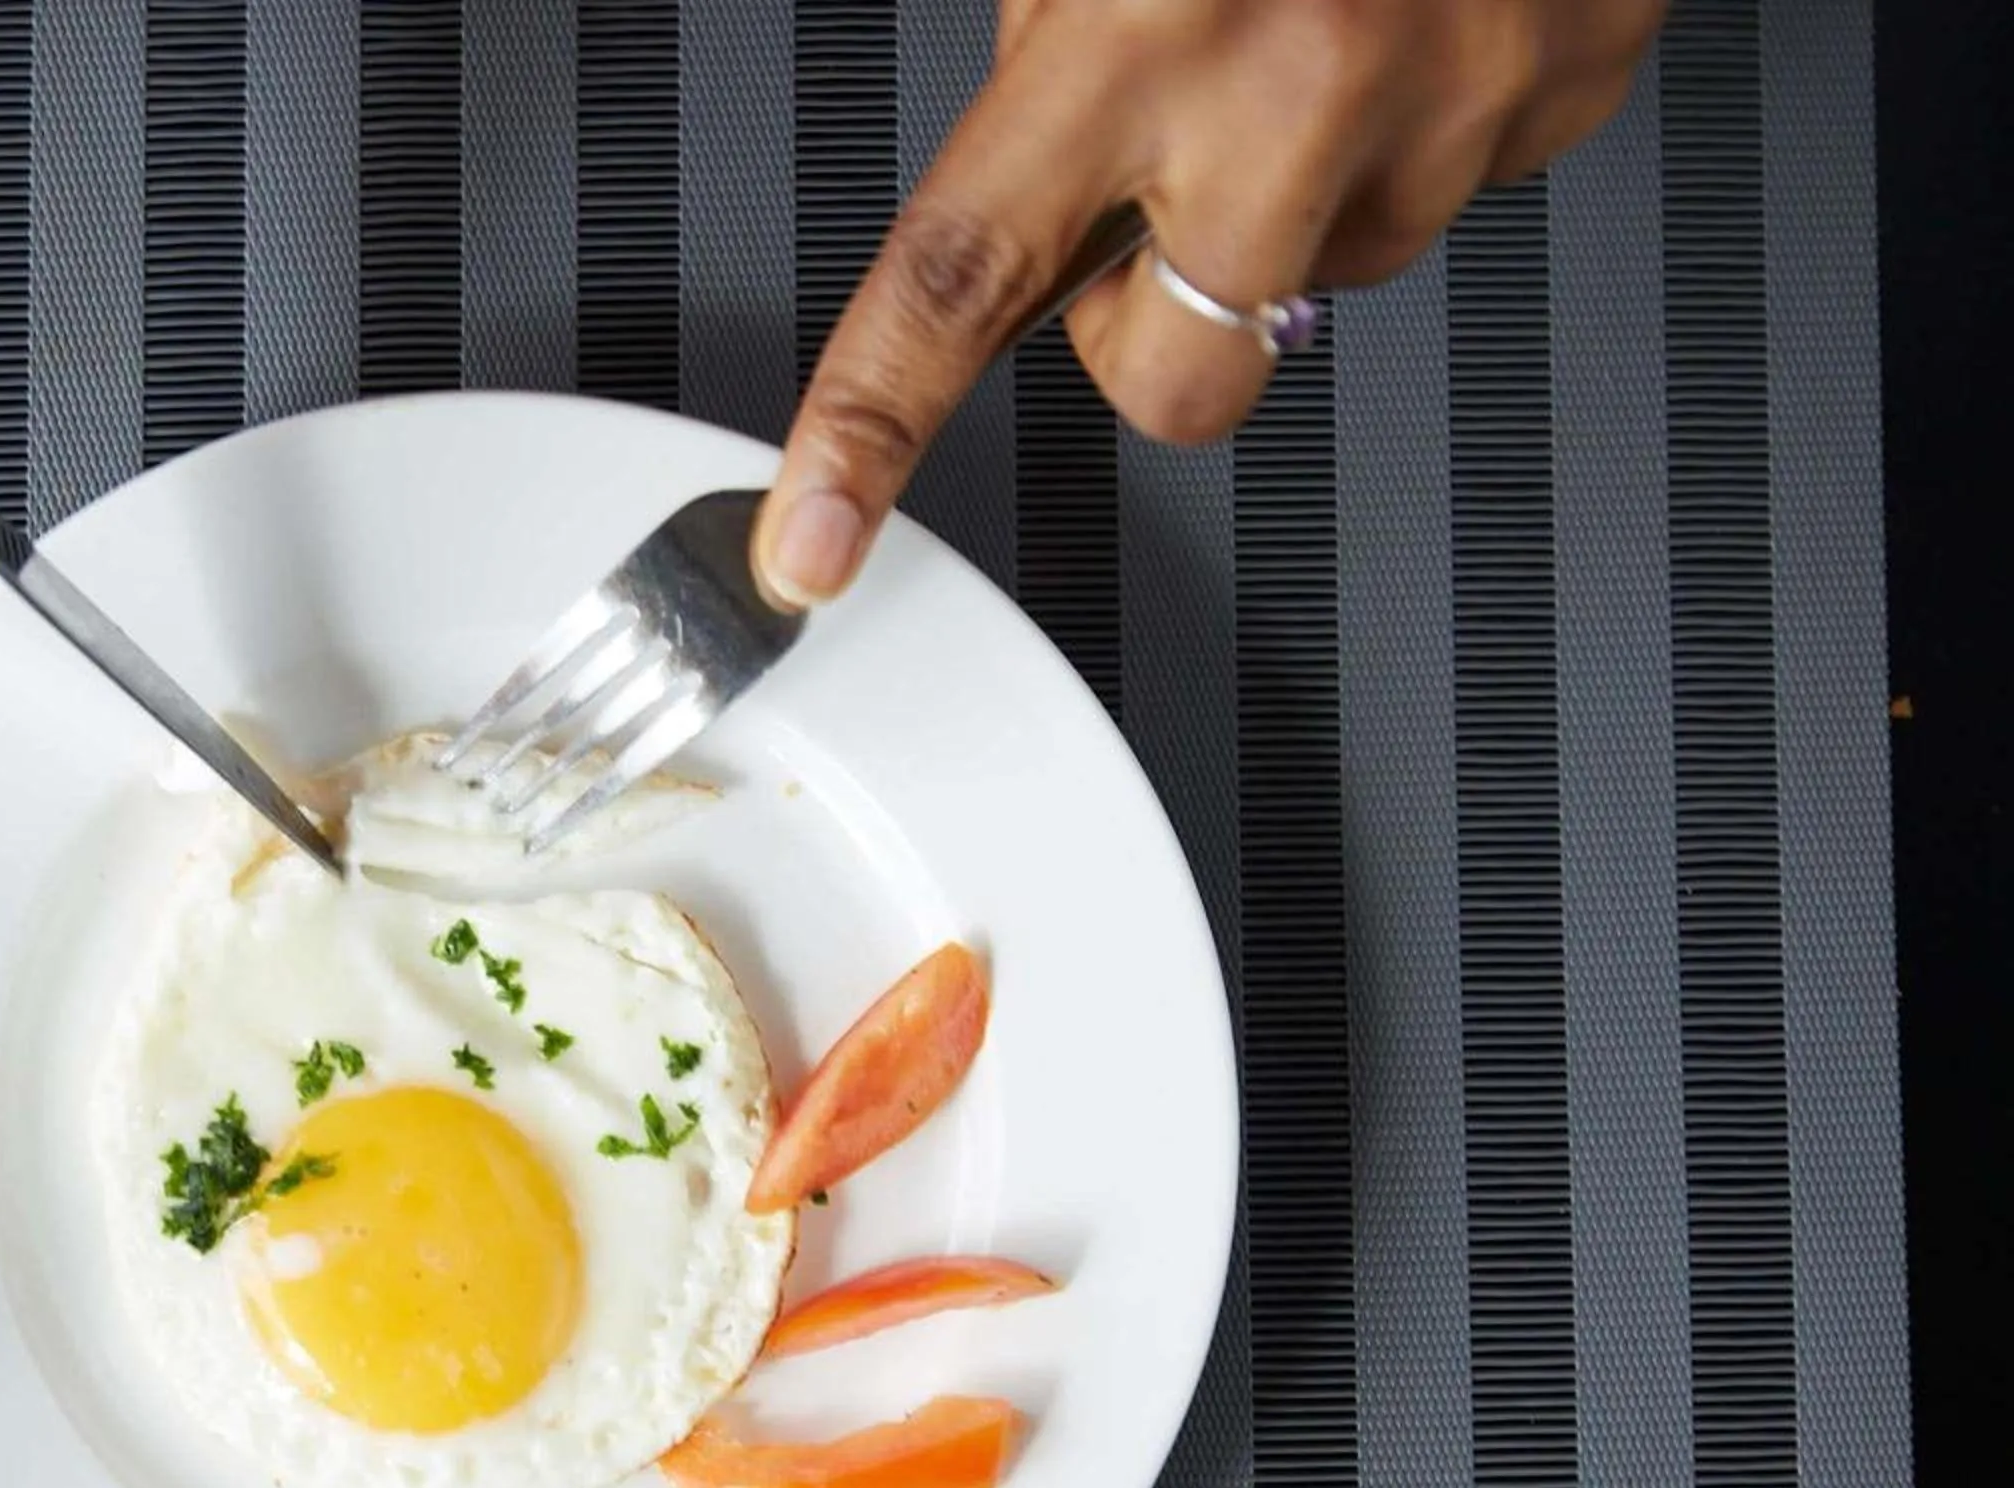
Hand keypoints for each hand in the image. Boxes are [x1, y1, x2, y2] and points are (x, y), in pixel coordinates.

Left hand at [755, 0, 1660, 607]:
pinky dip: (1431, 120)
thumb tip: (1041, 164)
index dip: (869, 426)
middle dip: (1156, 323)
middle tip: (1174, 179)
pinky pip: (1465, 186)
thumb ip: (1063, 39)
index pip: (958, 280)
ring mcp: (1451, 105)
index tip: (813, 543)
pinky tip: (1425, 6)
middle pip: (1178, 379)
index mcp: (1139, 26)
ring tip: (1329, 24)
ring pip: (1335, 277)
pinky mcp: (1564, 93)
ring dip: (1307, 192)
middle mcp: (1294, 86)